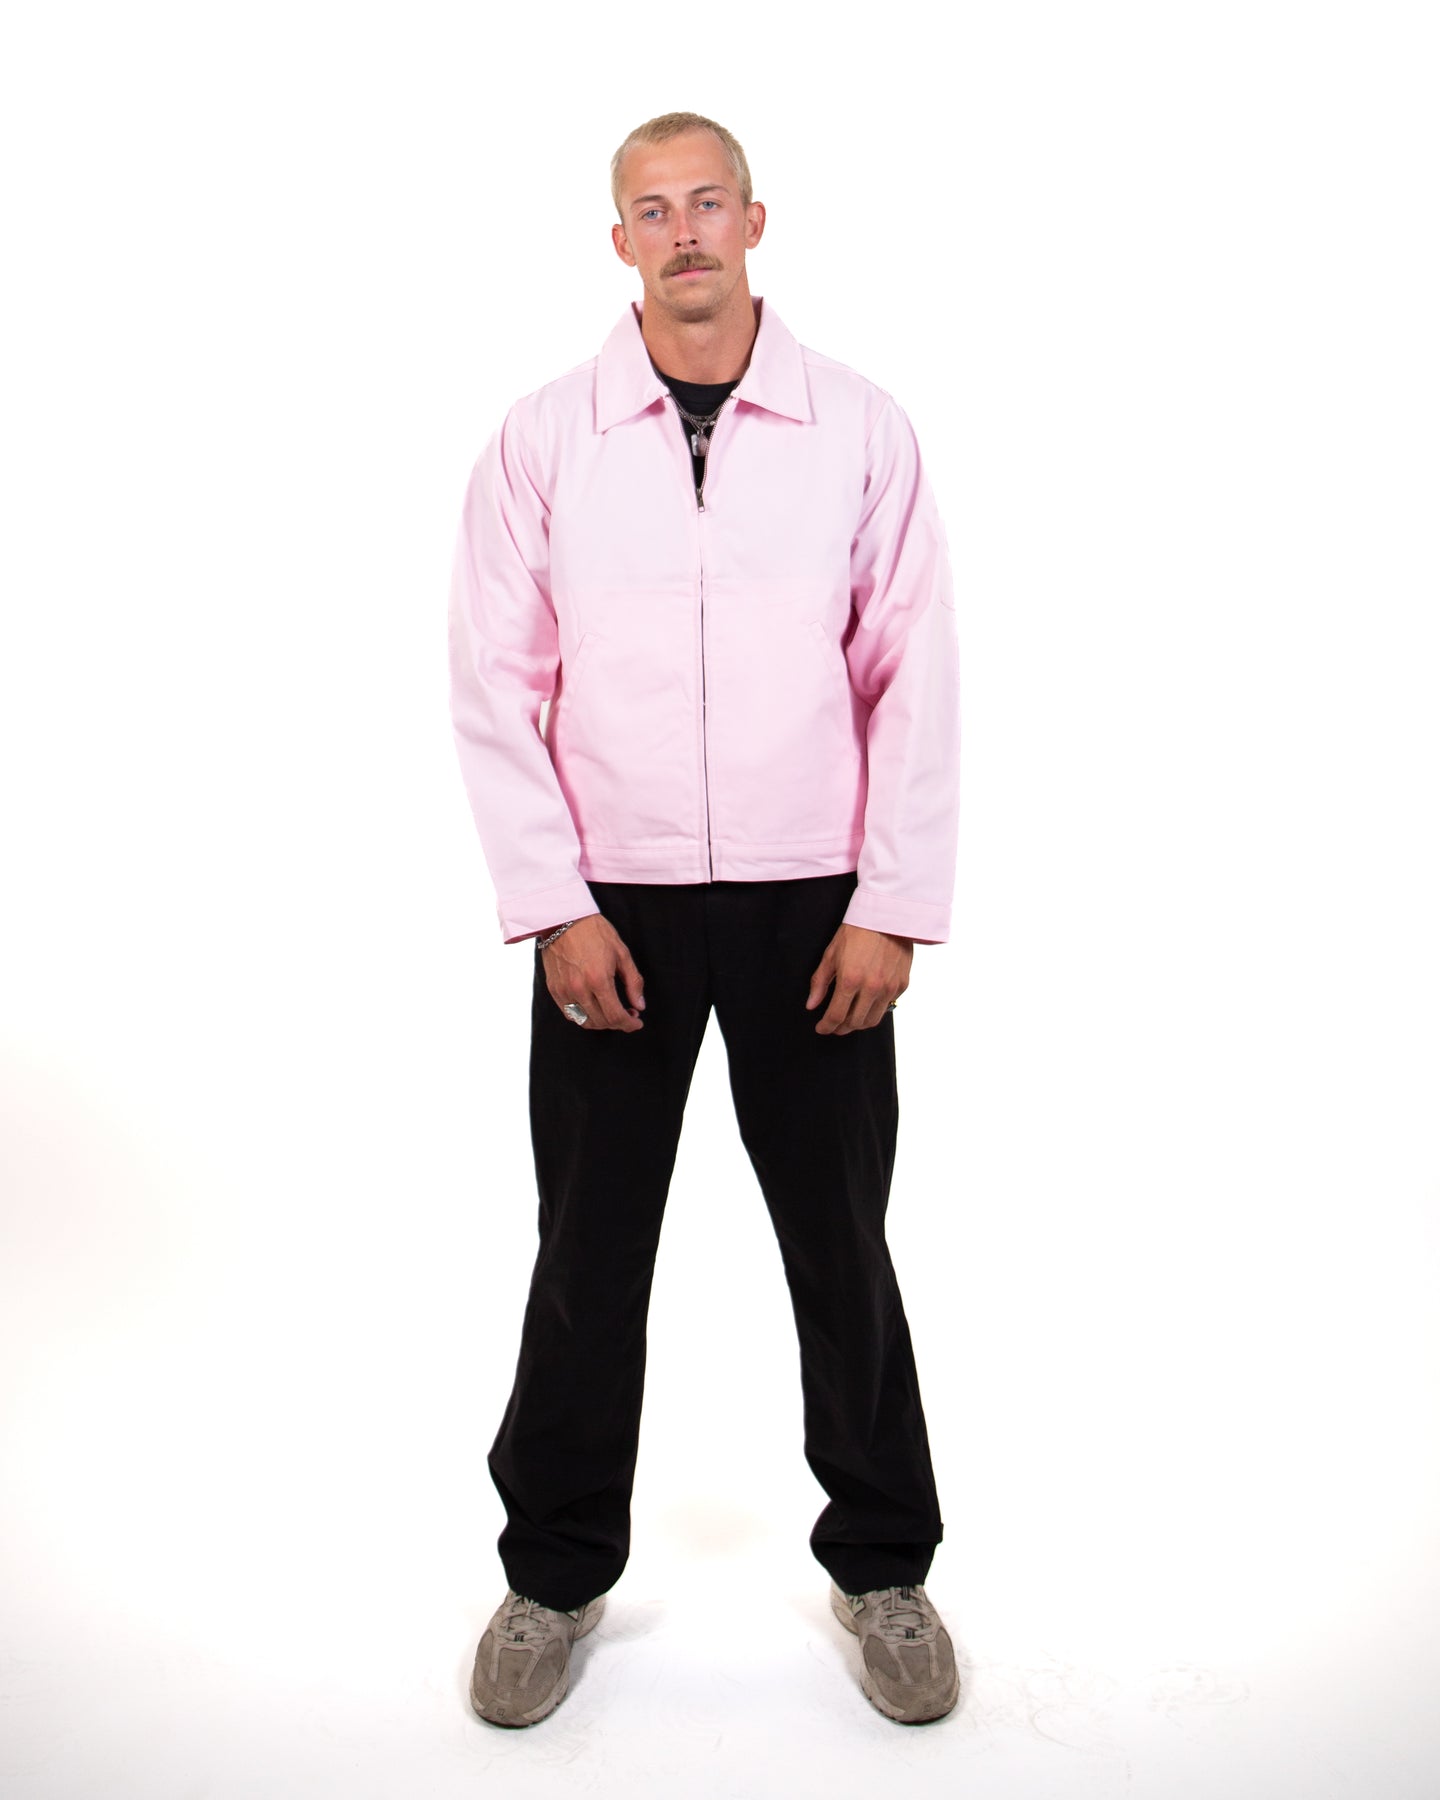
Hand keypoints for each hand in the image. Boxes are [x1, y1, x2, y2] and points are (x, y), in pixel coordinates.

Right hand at [540, 915, 645, 1031]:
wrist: (564, 919)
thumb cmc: (595, 932)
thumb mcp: (622, 954)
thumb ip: (633, 982)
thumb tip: (639, 1005)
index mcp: (599, 980)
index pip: (615, 1016)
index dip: (629, 1024)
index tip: (637, 1022)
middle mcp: (579, 989)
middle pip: (601, 1022)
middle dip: (618, 1023)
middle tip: (628, 1015)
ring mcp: (564, 991)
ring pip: (584, 1022)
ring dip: (601, 1023)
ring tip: (611, 1012)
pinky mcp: (554, 989)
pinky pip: (569, 1014)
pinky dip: (584, 1017)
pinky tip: (594, 1008)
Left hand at [805, 923, 911, 1034]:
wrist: (887, 916)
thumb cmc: (857, 931)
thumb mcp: (831, 954)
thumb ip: (820, 982)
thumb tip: (811, 1005)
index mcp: (850, 980)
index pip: (836, 1016)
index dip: (826, 1026)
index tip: (822, 1028)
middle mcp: (872, 988)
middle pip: (855, 1023)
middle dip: (841, 1028)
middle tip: (835, 1024)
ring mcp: (889, 988)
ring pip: (872, 1020)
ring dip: (859, 1023)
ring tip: (850, 1018)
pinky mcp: (902, 985)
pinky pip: (887, 1006)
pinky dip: (875, 1009)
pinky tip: (867, 1002)